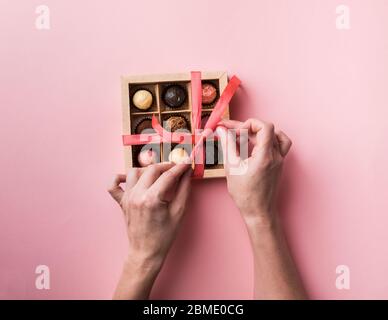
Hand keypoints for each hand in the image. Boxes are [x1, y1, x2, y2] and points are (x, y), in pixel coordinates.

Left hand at [108, 162, 191, 298]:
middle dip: (166, 166)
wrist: (146, 252)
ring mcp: (127, 198)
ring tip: (158, 174)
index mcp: (152, 199)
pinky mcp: (121, 202)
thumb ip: (184, 189)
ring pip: (134, 172)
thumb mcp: (179, 212)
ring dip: (148, 170)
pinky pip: (113, 184)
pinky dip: (120, 177)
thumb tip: (187, 173)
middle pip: (152, 169)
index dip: (180, 167)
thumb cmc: (164, 235)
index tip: (187, 162)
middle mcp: (137, 195)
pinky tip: (131, 179)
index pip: (168, 175)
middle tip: (176, 168)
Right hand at [216, 119, 291, 227]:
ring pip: (275, 136)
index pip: (265, 127)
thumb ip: (227, 145)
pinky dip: (266, 141)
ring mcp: (280, 160)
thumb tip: (221, 130)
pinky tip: (253, 146)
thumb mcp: (232, 168)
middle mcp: (276, 156)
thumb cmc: (245, 194)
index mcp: (265, 156)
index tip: (235, 131)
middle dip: (247, 128)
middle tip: (230, 132)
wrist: (258, 211)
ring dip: (260, 133)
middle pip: (267, 130)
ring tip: (245, 137)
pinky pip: (277, 145)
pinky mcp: (278, 164)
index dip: (249, 124)